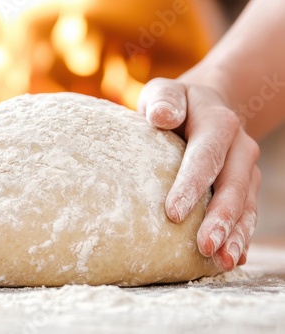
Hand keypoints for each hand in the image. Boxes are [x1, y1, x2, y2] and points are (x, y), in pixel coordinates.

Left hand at [137, 77, 260, 270]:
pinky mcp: (245, 187)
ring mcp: (246, 170)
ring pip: (245, 206)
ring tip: (222, 261)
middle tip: (204, 246)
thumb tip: (160, 115)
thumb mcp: (165, 92)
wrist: (208, 107)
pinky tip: (230, 259)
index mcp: (218, 123)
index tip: (173, 213)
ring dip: (235, 235)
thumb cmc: (176, 104)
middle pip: (233, 186)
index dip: (192, 185)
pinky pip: (246, 214)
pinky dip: (240, 237)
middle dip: (220, 219)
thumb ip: (163, 100)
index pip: (206, 156)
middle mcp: (239, 148)